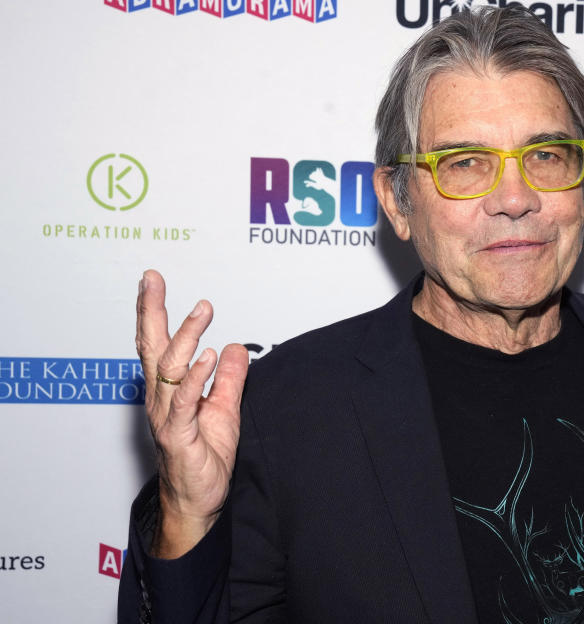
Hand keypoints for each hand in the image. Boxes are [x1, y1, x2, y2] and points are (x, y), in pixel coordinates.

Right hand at [135, 269, 248, 557]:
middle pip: (152, 348)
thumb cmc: (204, 459)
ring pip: (170, 369)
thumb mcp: (224, 409)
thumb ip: (227, 378)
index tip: (152, 281)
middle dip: (152, 311)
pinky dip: (195, 378)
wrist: (198, 502)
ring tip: (203, 309)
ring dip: (186, 336)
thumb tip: (233, 348)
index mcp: (168, 390)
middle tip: (153, 279)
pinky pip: (185, 403)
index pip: (158, 343)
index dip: (154, 312)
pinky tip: (206, 356)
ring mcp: (167, 416)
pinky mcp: (179, 436)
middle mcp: (161, 399)